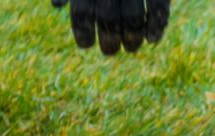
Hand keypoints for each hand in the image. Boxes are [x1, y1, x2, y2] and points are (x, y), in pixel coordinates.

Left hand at [52, 0, 169, 55]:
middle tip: (110, 52)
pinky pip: (158, 7)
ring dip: (133, 37)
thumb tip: (57, 6)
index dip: (82, 31)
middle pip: (108, 18)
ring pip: (133, 17)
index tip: (86, 46)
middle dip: (109, 39)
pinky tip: (153, 39)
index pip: (81, 12)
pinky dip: (157, 25)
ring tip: (132, 48)